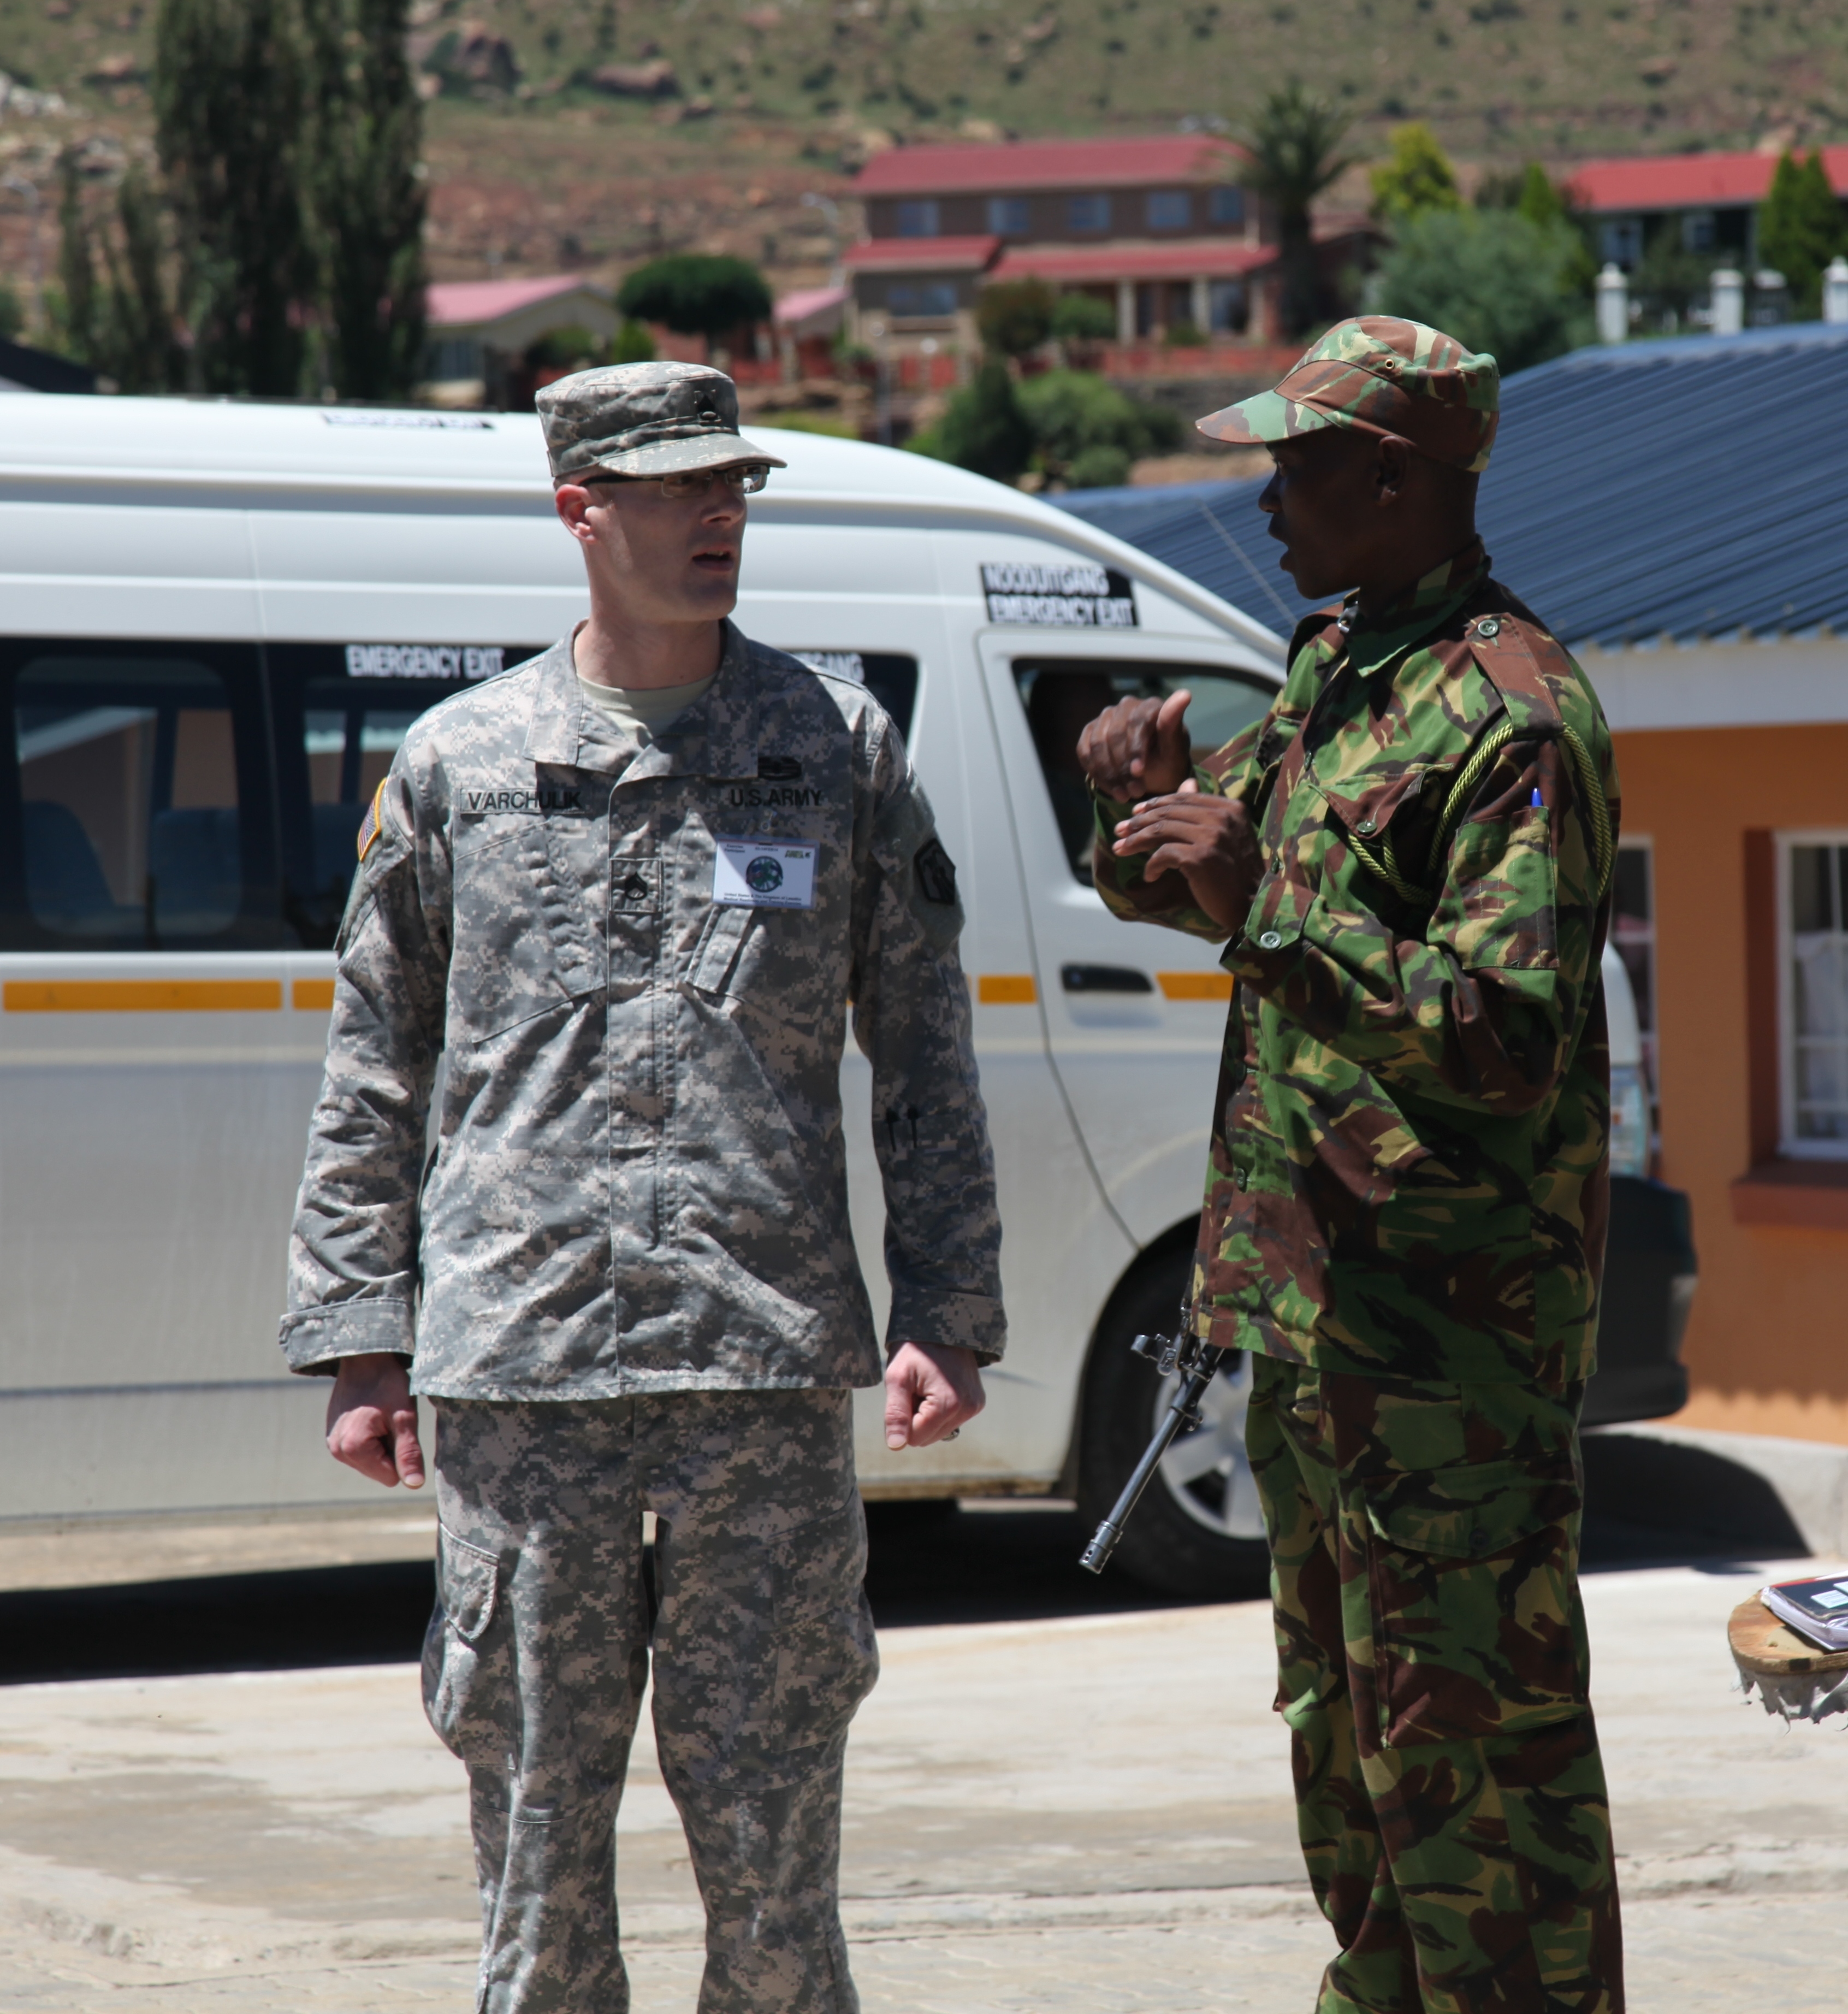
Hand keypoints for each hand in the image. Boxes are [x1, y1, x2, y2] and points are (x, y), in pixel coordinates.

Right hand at [326, 1352, 425, 1488]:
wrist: (364, 1357)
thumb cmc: (387, 1383)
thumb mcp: (404, 1417)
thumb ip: (408, 1453)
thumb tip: (415, 1485)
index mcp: (353, 1449)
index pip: (391, 1477)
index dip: (401, 1453)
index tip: (398, 1427)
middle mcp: (337, 1451)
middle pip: (379, 1471)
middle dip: (390, 1449)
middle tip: (390, 1420)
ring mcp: (332, 1444)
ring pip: (371, 1461)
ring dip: (381, 1443)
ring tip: (381, 1416)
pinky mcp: (332, 1437)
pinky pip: (360, 1450)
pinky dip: (370, 1437)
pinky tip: (371, 1416)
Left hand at [883, 1341, 984, 1449]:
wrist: (941, 1324)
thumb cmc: (914, 1350)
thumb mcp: (897, 1378)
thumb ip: (895, 1415)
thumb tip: (895, 1447)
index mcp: (948, 1404)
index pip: (915, 1438)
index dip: (903, 1418)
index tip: (907, 1392)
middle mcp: (968, 1409)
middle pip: (927, 1437)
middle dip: (915, 1417)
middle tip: (916, 1388)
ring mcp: (975, 1406)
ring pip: (938, 1431)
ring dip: (926, 1414)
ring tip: (926, 1386)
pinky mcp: (977, 1403)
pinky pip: (950, 1421)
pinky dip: (939, 1410)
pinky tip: (937, 1386)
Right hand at [1077, 689, 1192, 799]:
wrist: (1153, 777)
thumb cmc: (1167, 763)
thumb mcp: (1174, 750)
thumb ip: (1173, 725)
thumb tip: (1185, 694)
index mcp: (1150, 705)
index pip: (1136, 722)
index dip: (1135, 749)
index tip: (1139, 773)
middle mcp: (1126, 706)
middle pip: (1114, 735)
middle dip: (1122, 768)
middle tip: (1135, 792)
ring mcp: (1106, 717)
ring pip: (1097, 744)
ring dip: (1109, 774)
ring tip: (1124, 795)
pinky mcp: (1090, 731)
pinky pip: (1084, 751)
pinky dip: (1096, 773)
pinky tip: (1111, 788)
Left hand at [1111, 782, 1263, 935]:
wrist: (1252, 904)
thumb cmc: (1236, 872)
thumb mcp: (1224, 835)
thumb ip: (1204, 810)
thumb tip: (1186, 783)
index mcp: (1230, 808)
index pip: (1184, 798)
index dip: (1155, 804)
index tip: (1134, 815)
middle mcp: (1222, 818)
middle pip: (1169, 812)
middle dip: (1139, 822)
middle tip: (1119, 831)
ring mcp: (1212, 836)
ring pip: (1162, 830)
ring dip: (1136, 840)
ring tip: (1121, 849)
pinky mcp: (1200, 858)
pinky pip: (1163, 854)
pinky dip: (1152, 865)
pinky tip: (1150, 875)